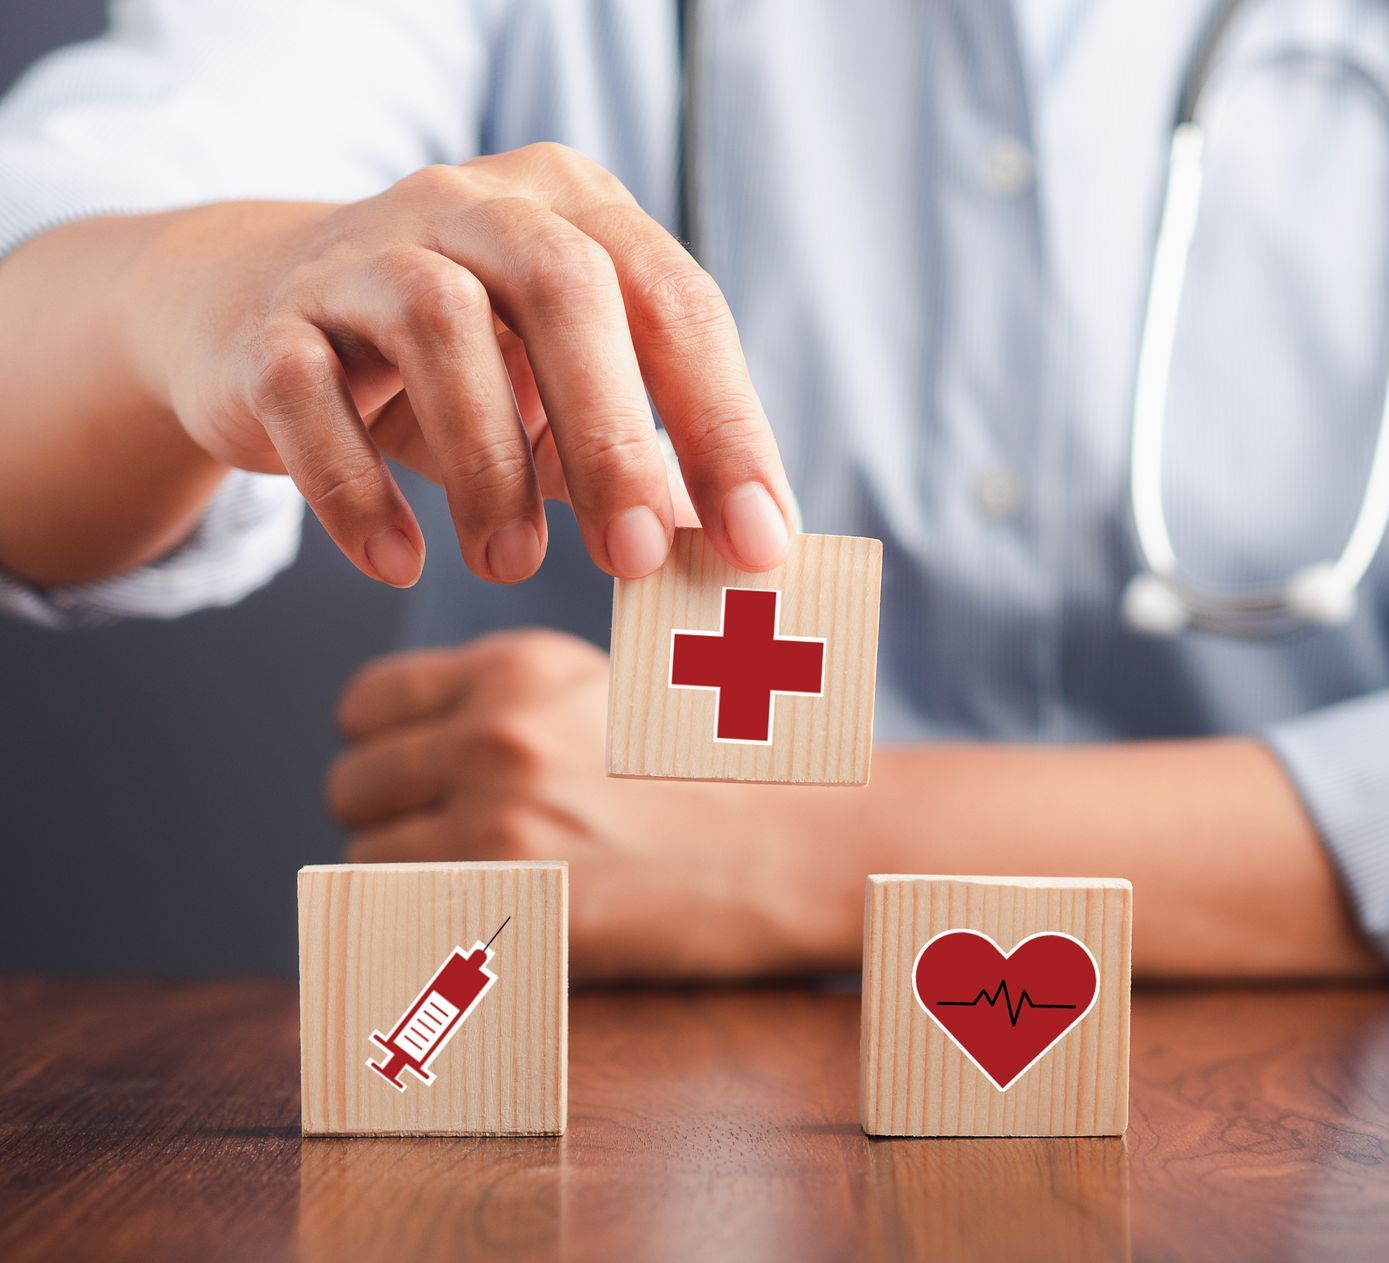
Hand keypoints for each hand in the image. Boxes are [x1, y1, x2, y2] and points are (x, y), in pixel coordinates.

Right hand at [128, 143, 795, 587]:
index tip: (760, 542)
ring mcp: (363, 253)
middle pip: (564, 285)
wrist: (261, 313)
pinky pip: (307, 392)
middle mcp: (474, 204)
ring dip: (487, 464)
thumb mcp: (568, 398)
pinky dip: (357, 488)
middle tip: (634, 559)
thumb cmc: (462, 366)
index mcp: (574, 208)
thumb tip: (753, 552)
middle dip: (612, 434)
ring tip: (512, 565)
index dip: (725, 423)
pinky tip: (400, 561)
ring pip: (439, 324)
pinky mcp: (271, 323)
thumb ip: (656, 462)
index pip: (675, 300)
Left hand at [326, 629, 858, 977]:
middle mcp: (496, 733)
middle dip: (393, 817)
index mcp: (517, 667)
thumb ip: (504, 704)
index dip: (387, 747)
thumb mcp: (603, 697)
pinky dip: (429, 928)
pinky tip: (489, 922)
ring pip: (367, 859)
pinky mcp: (517, 903)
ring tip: (488, 885)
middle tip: (462, 843)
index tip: (421, 777)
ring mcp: (500, 820)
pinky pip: (403, 920)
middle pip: (353, 783)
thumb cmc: (715, 777)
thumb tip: (399, 747)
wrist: (799, 844)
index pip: (367, 704)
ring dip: (409, 878)